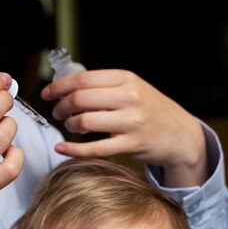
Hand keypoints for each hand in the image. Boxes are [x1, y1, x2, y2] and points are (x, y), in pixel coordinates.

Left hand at [41, 69, 208, 187]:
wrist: (181, 134)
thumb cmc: (151, 110)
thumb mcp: (133, 88)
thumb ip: (105, 86)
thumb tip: (66, 86)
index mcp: (126, 79)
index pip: (82, 79)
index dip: (59, 87)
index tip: (47, 94)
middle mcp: (129, 98)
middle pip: (80, 99)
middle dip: (61, 107)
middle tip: (57, 112)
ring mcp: (131, 122)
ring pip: (84, 122)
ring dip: (68, 125)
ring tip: (69, 127)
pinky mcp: (131, 144)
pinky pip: (94, 148)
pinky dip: (73, 149)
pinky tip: (62, 148)